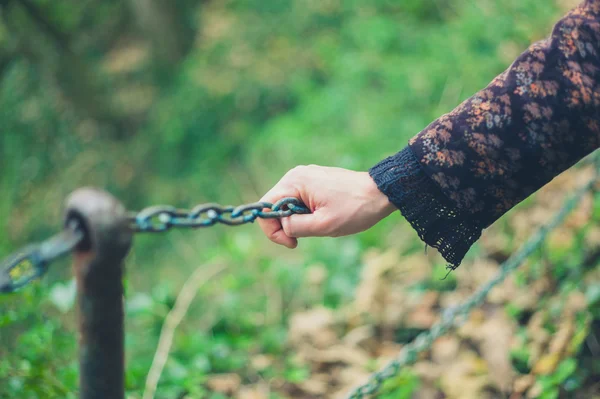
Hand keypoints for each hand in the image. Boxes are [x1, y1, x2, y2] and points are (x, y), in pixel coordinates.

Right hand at [257, 165, 396, 247]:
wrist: (381, 193)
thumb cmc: (354, 209)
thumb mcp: (323, 225)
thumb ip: (295, 226)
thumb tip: (281, 225)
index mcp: (295, 182)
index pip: (265, 207)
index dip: (272, 230)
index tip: (293, 243)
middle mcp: (295, 175)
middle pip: (273, 205)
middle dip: (285, 226)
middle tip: (304, 238)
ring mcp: (305, 176)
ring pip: (286, 204)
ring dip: (297, 220)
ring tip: (318, 224)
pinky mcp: (314, 180)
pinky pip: (298, 200)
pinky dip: (305, 213)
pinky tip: (323, 216)